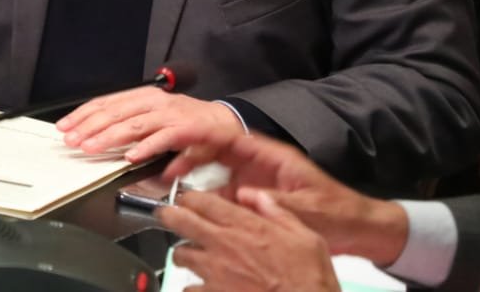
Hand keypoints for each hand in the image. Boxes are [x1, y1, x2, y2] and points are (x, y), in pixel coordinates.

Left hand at [56, 88, 241, 162]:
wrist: (224, 123)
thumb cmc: (186, 122)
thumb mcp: (152, 119)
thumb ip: (128, 127)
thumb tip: (97, 140)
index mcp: (143, 97)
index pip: (106, 103)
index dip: (83, 115)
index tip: (65, 126)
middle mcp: (153, 102)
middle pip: (114, 113)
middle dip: (90, 127)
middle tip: (72, 140)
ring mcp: (170, 115)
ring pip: (133, 125)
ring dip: (110, 138)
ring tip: (92, 148)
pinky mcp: (186, 130)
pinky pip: (162, 139)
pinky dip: (146, 148)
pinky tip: (131, 157)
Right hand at [161, 131, 408, 265]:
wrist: (359, 231)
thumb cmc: (339, 214)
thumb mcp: (310, 209)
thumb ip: (276, 202)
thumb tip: (243, 197)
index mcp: (273, 156)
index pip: (231, 136)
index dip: (203, 133)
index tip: (179, 136)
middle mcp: (259, 163)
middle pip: (215, 148)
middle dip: (189, 153)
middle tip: (166, 166)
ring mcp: (254, 180)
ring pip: (214, 169)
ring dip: (192, 173)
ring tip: (170, 184)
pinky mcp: (253, 198)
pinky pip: (221, 192)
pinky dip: (203, 196)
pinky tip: (191, 206)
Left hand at [162, 188, 340, 291]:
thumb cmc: (310, 281)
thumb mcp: (307, 238)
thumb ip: (279, 212)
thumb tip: (257, 196)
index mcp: (245, 227)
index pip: (200, 200)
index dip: (188, 197)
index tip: (188, 199)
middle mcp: (224, 246)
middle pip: (177, 220)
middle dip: (169, 215)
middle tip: (170, 216)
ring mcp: (214, 272)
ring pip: (179, 254)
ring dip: (184, 254)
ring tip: (194, 257)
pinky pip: (188, 288)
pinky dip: (193, 287)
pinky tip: (204, 287)